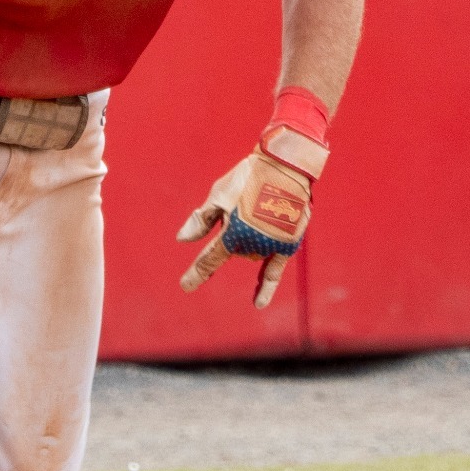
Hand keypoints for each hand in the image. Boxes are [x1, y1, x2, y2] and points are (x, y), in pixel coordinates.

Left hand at [176, 146, 314, 308]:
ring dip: (248, 241)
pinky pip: (273, 272)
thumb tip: (182, 240)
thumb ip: (201, 220)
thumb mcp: (218, 194)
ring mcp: (270, 247)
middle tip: (242, 203)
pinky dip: (265, 288)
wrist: (285, 167)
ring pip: (251, 254)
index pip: (209, 260)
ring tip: (256, 209)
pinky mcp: (287, 245)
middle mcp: (251, 245)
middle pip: (233, 251)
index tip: (185, 286)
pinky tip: (258, 303)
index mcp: (232, 234)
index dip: (196, 274)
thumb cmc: (247, 178)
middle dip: (232, 233)